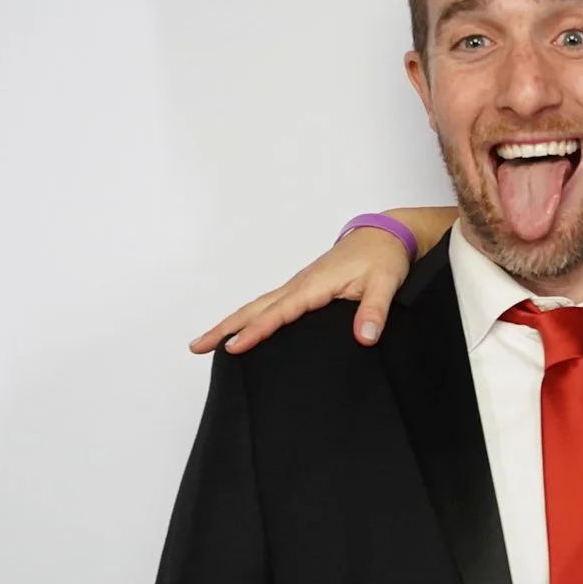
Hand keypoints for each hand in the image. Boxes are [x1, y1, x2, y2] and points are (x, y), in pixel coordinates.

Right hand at [190, 225, 414, 353]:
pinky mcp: (303, 289)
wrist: (385, 235)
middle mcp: (300, 284)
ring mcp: (299, 286)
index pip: (279, 313)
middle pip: (254, 309)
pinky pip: (270, 305)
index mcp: (314, 285)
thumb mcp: (386, 284)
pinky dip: (251, 317)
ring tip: (207, 343)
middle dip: (224, 328)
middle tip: (196, 347)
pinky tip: (244, 331)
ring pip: (258, 306)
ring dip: (232, 323)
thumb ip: (374, 311)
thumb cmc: (383, 257)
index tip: (233, 348)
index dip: (256, 332)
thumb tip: (364, 337)